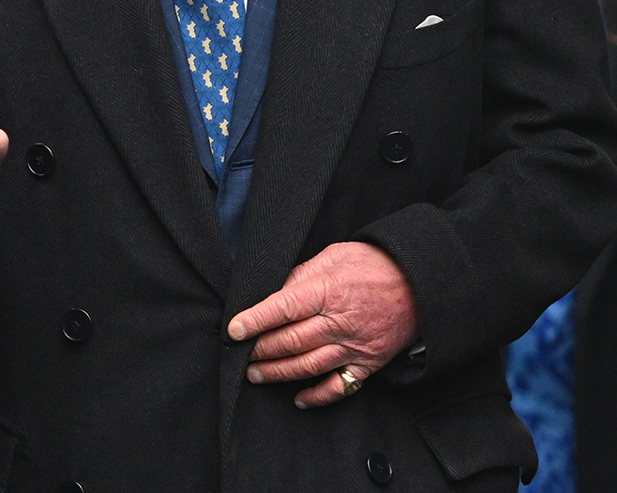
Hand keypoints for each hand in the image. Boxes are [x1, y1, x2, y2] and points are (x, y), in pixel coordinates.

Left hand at [228, 241, 418, 407]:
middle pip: (292, 341)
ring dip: (279, 373)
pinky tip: (299, 398)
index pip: (283, 308)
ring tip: (256, 374)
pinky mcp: (369, 363)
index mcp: (328, 291)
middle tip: (240, 354)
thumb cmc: (373, 265)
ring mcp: (355, 346)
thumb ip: (301, 274)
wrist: (420, 284)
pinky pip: (340, 386)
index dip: (255, 320)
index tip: (233, 330)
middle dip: (261, 350)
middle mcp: (340, 322)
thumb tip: (272, 291)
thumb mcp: (333, 256)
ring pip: (309, 366)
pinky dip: (318, 396)